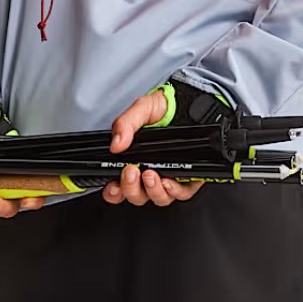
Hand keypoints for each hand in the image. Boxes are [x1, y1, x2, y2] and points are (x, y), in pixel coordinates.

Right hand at [102, 89, 205, 206]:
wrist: (189, 104)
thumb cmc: (164, 108)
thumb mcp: (141, 109)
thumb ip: (125, 124)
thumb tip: (116, 144)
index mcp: (134, 160)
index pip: (119, 186)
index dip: (114, 192)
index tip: (113, 186)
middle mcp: (150, 172)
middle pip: (137, 196)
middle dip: (131, 189)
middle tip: (131, 171)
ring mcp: (168, 176)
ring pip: (158, 198)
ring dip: (152, 190)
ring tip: (150, 174)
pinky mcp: (188, 177)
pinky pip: (181, 193)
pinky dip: (173, 190)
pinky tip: (168, 181)